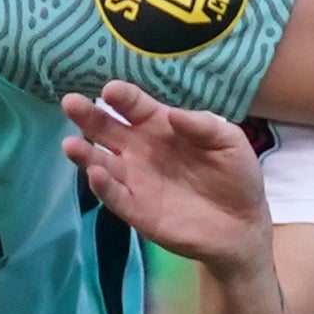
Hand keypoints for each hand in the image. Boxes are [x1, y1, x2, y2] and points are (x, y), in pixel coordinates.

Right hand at [59, 83, 274, 274]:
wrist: (242, 225)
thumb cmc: (235, 176)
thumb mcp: (229, 143)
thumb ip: (203, 126)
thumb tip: (173, 115)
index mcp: (161, 127)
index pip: (135, 107)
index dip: (123, 97)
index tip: (112, 89)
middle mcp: (140, 150)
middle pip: (107, 130)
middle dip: (89, 116)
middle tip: (71, 103)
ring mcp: (136, 180)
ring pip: (101, 163)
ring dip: (85, 154)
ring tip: (70, 144)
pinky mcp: (137, 211)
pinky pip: (115, 197)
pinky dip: (103, 187)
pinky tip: (96, 174)